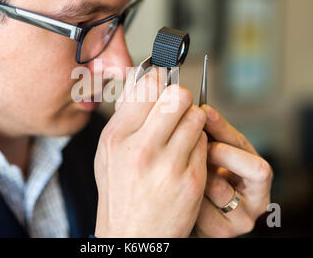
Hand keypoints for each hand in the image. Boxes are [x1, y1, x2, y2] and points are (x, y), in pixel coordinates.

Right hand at [94, 68, 207, 237]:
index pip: (148, 85)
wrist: (132, 235)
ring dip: (192, 121)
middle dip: (181, 98)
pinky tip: (186, 157)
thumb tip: (143, 79)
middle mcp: (141, 149)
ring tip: (182, 134)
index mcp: (116, 137)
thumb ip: (124, 115)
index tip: (163, 80)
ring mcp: (168, 165)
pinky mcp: (191, 180)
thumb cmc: (120, 190)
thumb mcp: (108, 151)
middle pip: (178, 95)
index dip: (160, 78)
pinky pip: (204, 143)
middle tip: (177, 108)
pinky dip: (199, 145)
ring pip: (196, 117)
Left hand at [194, 105, 272, 237]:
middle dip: (220, 152)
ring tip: (184, 169)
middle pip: (254, 168)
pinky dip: (189, 198)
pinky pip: (203, 209)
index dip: (225, 127)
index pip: (248, 145)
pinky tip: (181, 193)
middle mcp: (258, 198)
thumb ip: (211, 135)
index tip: (204, 111)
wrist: (190, 216)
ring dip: (199, 175)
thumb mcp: (213, 155)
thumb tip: (201, 108)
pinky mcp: (225, 232)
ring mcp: (244, 218)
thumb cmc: (204, 180)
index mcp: (258, 175)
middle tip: (198, 146)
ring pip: (221, 188)